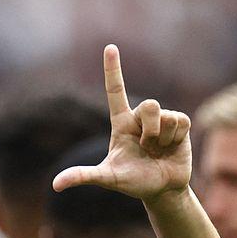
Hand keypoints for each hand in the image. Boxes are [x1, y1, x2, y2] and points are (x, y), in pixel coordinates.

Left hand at [53, 45, 191, 199]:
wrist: (162, 190)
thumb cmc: (133, 182)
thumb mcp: (108, 178)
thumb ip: (84, 176)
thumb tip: (55, 185)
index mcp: (121, 123)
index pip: (115, 91)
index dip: (113, 69)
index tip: (110, 48)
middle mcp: (140, 117)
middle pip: (149, 105)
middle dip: (150, 129)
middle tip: (148, 146)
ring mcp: (161, 120)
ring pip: (165, 115)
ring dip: (162, 137)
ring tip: (159, 149)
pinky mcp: (181, 125)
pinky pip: (180, 121)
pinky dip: (175, 138)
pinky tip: (172, 147)